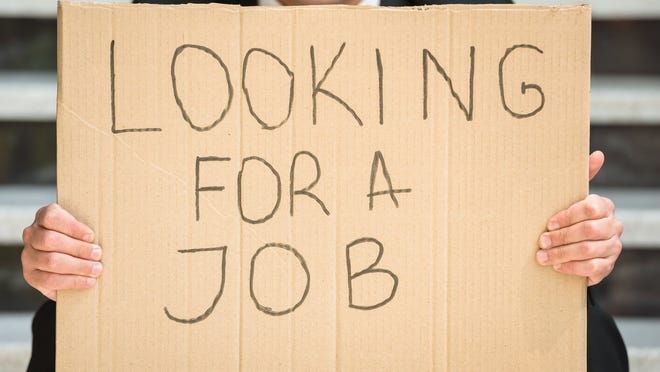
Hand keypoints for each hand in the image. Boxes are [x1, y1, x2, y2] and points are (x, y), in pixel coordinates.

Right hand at [21, 204, 102, 300]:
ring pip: (50, 260)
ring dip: (77, 266)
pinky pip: (49, 280)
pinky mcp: (31, 275)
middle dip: (78, 248)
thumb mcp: (82, 229)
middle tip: (98, 254)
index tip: (91, 235)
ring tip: (96, 269)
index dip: (71, 226)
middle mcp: (32, 235)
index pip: (51, 217)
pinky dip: (72, 281)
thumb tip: (109, 232)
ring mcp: (28, 255)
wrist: (68, 264)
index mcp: (43, 217)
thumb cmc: (80, 240)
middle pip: (50, 240)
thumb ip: (88, 230)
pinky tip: (88, 281)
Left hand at [536, 151, 622, 285]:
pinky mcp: (608, 265)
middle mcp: (613, 225)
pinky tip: (557, 267)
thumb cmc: (568, 217)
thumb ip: (582, 176)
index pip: (589, 208)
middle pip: (588, 231)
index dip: (567, 216)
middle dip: (561, 237)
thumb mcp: (570, 197)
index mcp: (604, 206)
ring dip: (562, 254)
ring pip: (588, 251)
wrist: (573, 245)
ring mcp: (613, 246)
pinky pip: (592, 268)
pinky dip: (572, 268)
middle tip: (540, 242)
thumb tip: (598, 154)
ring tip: (542, 257)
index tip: (548, 223)